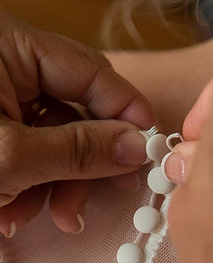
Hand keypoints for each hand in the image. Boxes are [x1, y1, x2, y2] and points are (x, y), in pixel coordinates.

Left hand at [0, 8, 154, 235]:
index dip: (126, 115)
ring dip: (52, 181)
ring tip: (40, 217)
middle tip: (97, 198)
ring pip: (49, 133)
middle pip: (74, 108)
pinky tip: (10, 212)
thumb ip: (79, 150)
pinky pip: (23, 145)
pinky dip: (25, 180)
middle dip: (83, 162)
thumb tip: (139, 148)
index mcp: (9, 45)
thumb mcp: (8, 157)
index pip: (93, 72)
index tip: (148, 151)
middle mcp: (6, 62)